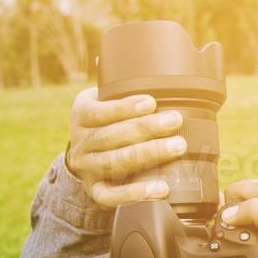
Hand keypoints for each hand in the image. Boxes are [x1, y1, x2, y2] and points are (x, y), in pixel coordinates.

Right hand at [65, 87, 186, 208]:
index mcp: (81, 114)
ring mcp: (86, 168)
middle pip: (112, 137)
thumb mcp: (105, 100)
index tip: (152, 103)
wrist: (85, 158)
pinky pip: (112, 196)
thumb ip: (120, 87)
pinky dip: (136, 194)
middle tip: (175, 122)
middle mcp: (80, 142)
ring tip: (177, 148)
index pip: (99, 112)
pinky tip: (162, 188)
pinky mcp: (95, 191)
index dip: (125, 108)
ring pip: (115, 163)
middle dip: (146, 128)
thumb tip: (138, 61)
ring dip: (148, 155)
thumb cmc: (108, 122)